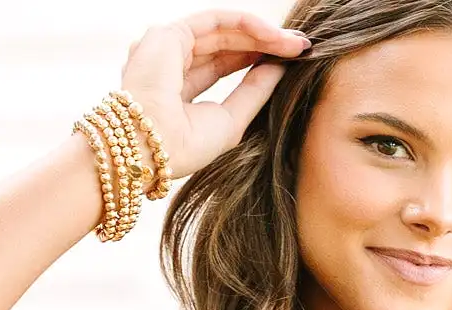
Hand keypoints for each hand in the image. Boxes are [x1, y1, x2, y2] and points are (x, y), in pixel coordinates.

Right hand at [120, 12, 311, 181]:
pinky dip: (247, 24)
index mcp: (180, 89)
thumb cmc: (184, 147)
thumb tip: (281, 68)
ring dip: (262, 35)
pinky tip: (273, 35)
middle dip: (266, 45)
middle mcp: (172, 63)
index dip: (257, 60)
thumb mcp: (231, 120)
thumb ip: (254, 92)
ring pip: (225, 31)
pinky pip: (217, 20)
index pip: (225, 64)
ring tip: (294, 44)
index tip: (290, 62)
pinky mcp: (170, 34)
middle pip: (227, 45)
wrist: (151, 148)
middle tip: (300, 48)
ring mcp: (169, 46)